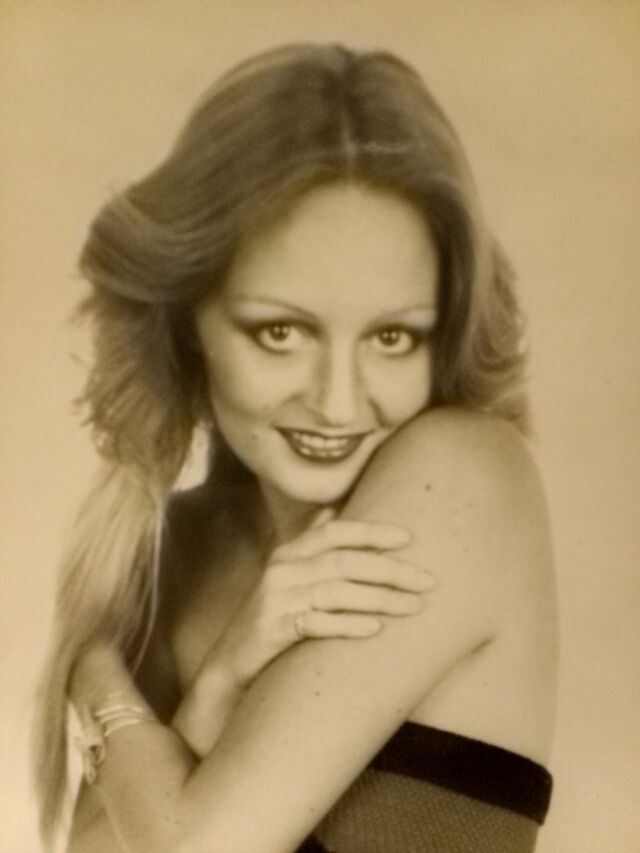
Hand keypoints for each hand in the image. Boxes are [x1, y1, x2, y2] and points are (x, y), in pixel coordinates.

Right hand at [205, 514, 433, 688]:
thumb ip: (311, 546)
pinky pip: (317, 623)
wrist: (233, 662)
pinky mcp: (273, 628)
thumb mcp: (289, 577)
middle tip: (428, 581)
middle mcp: (282, 569)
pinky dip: (348, 624)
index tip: (408, 539)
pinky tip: (375, 629)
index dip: (372, 532)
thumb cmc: (275, 617)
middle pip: (344, 561)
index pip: (335, 532)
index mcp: (290, 552)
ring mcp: (276, 598)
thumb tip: (334, 511)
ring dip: (380, 599)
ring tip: (413, 607)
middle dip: (391, 570)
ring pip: (336, 592)